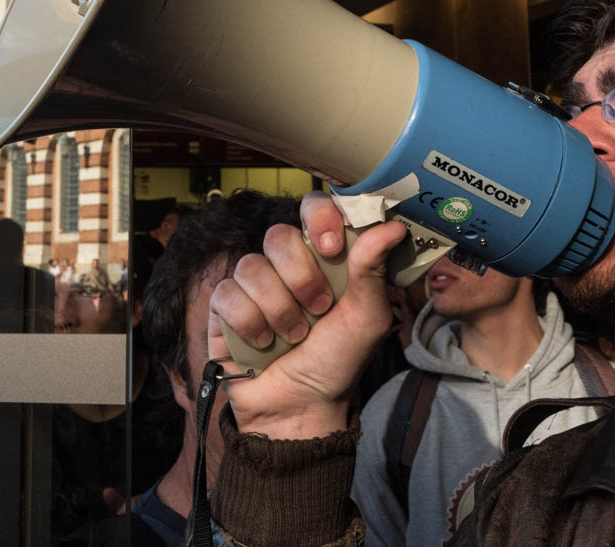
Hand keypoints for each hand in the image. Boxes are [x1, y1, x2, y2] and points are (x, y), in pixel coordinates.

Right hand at [208, 191, 405, 439]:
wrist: (301, 406)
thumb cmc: (338, 360)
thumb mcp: (367, 317)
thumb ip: (373, 269)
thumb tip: (391, 227)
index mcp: (321, 257)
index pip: (312, 208)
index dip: (318, 218)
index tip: (331, 247)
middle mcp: (284, 264)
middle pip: (278, 236)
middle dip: (301, 278)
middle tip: (319, 310)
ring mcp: (252, 285)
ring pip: (251, 266)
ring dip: (279, 309)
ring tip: (294, 336)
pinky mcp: (224, 308)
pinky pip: (227, 295)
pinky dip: (250, 323)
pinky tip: (263, 343)